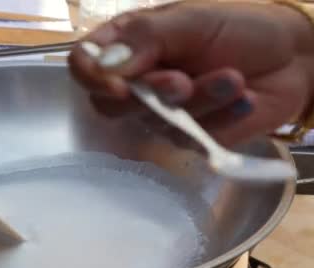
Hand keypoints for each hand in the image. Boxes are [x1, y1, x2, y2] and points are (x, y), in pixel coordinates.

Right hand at [69, 1, 313, 145]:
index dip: (91, 79)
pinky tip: (243, 98)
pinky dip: (221, 117)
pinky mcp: (188, 137)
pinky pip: (190, 139)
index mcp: (128, 46)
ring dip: (199, 101)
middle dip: (151, 95)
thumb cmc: (238, 28)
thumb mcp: (190, 20)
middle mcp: (137, 82)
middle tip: (183, 81)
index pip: (84, 65)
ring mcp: (160, 113)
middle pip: (110, 105)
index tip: (117, 86)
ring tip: (233, 79)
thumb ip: (145, 38)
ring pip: (156, 122)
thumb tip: (105, 65)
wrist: (292, 57)